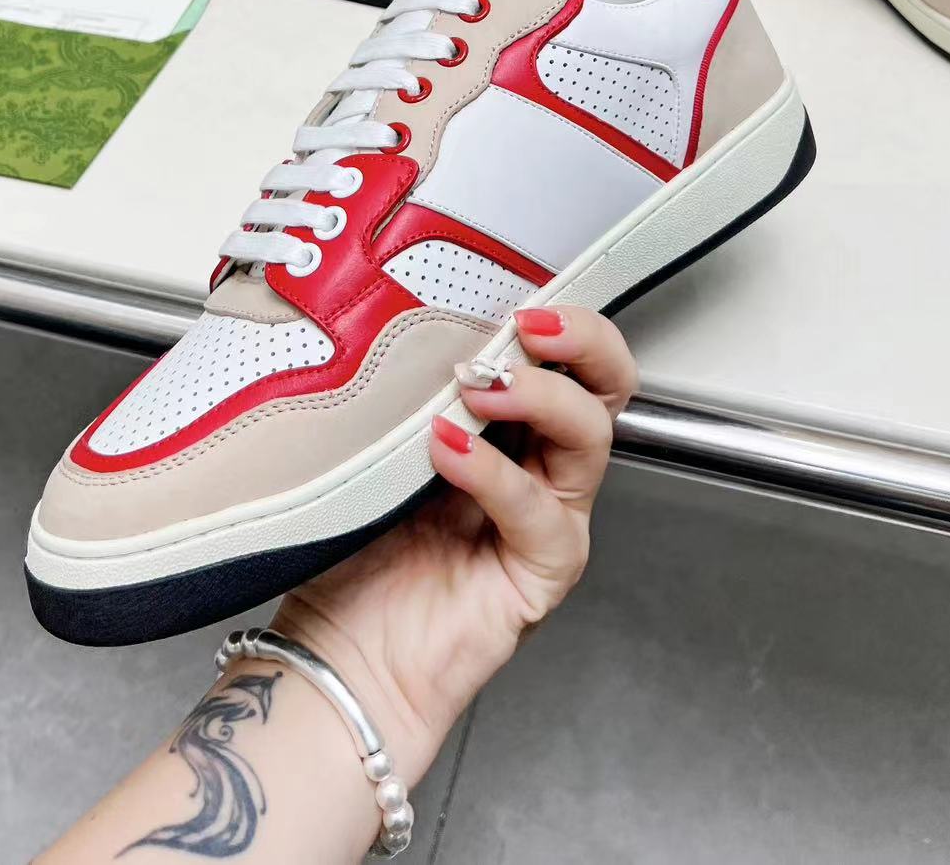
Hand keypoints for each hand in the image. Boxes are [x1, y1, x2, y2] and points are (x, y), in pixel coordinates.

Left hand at [270, 306, 638, 784]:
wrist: (343, 652)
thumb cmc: (358, 549)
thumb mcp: (381, 445)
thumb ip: (411, 389)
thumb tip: (408, 319)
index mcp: (511, 425)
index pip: (569, 356)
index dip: (560, 321)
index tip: (515, 296)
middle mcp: (542, 466)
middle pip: (606, 386)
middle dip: (583, 342)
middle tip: (529, 326)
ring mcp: (549, 518)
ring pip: (589, 436)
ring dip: (538, 397)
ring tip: (480, 386)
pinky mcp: (542, 571)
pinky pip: (538, 511)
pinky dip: (494, 473)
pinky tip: (448, 450)